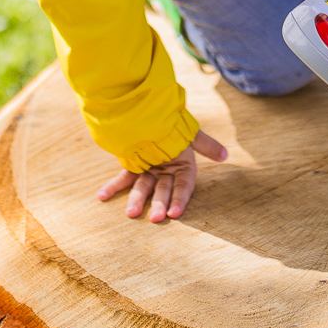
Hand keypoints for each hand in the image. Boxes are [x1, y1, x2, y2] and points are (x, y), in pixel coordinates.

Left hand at [94, 129, 228, 222]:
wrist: (151, 109)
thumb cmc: (174, 123)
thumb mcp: (192, 134)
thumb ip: (207, 145)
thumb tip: (225, 156)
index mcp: (182, 166)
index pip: (183, 186)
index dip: (180, 199)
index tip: (174, 213)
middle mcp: (165, 171)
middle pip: (163, 190)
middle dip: (159, 203)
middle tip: (154, 218)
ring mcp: (148, 170)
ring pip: (144, 187)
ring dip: (137, 199)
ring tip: (130, 213)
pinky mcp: (133, 165)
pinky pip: (123, 178)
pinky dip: (113, 187)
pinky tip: (102, 196)